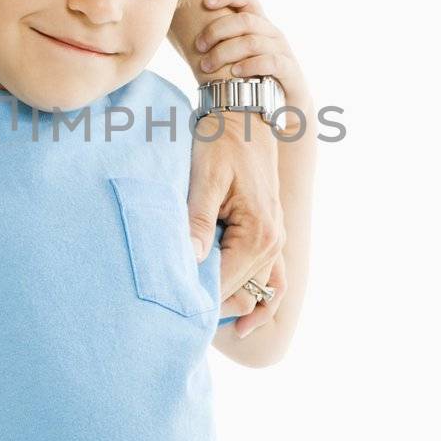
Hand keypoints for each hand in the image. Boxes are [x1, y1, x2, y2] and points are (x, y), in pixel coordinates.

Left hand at [188, 0, 310, 334]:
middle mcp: (272, 242)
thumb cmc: (220, 142)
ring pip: (254, 291)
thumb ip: (198, 221)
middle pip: (238, 293)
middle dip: (207, 304)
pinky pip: (272, 280)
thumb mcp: (205, 178)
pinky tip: (241, 326)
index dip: (194, 300)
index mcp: (257, 233)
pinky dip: (260, 303)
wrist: (242, 115)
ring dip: (228, 305)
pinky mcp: (271, 234)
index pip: (223, 285)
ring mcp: (275, 240)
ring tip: (197, 326)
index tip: (165, 312)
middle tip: (169, 319)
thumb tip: (189, 259)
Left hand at [193, 0, 310, 108]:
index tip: (205, 2)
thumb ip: (221, 42)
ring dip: (224, 52)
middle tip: (198, 47)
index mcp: (259, 24)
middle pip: (244, 20)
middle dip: (216, 31)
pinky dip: (250, 65)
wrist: (287, 104)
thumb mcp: (239, 55)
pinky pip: (270, 62)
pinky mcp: (289, 70)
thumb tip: (184, 35)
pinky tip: (234, 73)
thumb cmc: (254, 77)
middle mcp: (272, 33)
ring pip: (252, 42)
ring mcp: (282, 51)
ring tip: (207, 66)